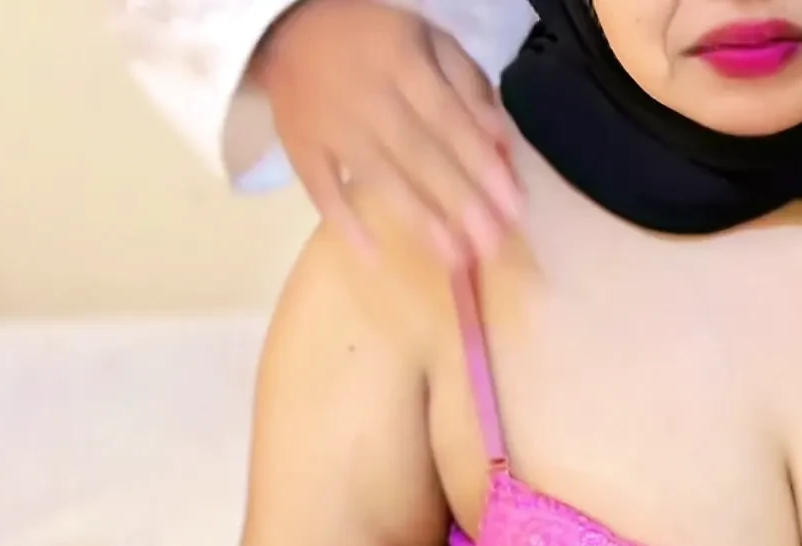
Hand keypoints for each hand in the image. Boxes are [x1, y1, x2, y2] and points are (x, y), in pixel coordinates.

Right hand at [252, 0, 524, 264]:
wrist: (288, 29)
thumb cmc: (376, 41)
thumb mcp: (428, 40)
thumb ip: (468, 84)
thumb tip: (500, 139)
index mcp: (401, 59)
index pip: (449, 118)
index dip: (482, 164)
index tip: (513, 208)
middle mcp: (365, 94)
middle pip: (418, 154)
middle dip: (460, 202)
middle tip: (492, 246)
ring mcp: (328, 123)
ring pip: (377, 176)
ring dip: (418, 220)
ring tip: (454, 259)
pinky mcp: (298, 146)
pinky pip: (320, 188)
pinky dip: (344, 221)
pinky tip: (374, 256)